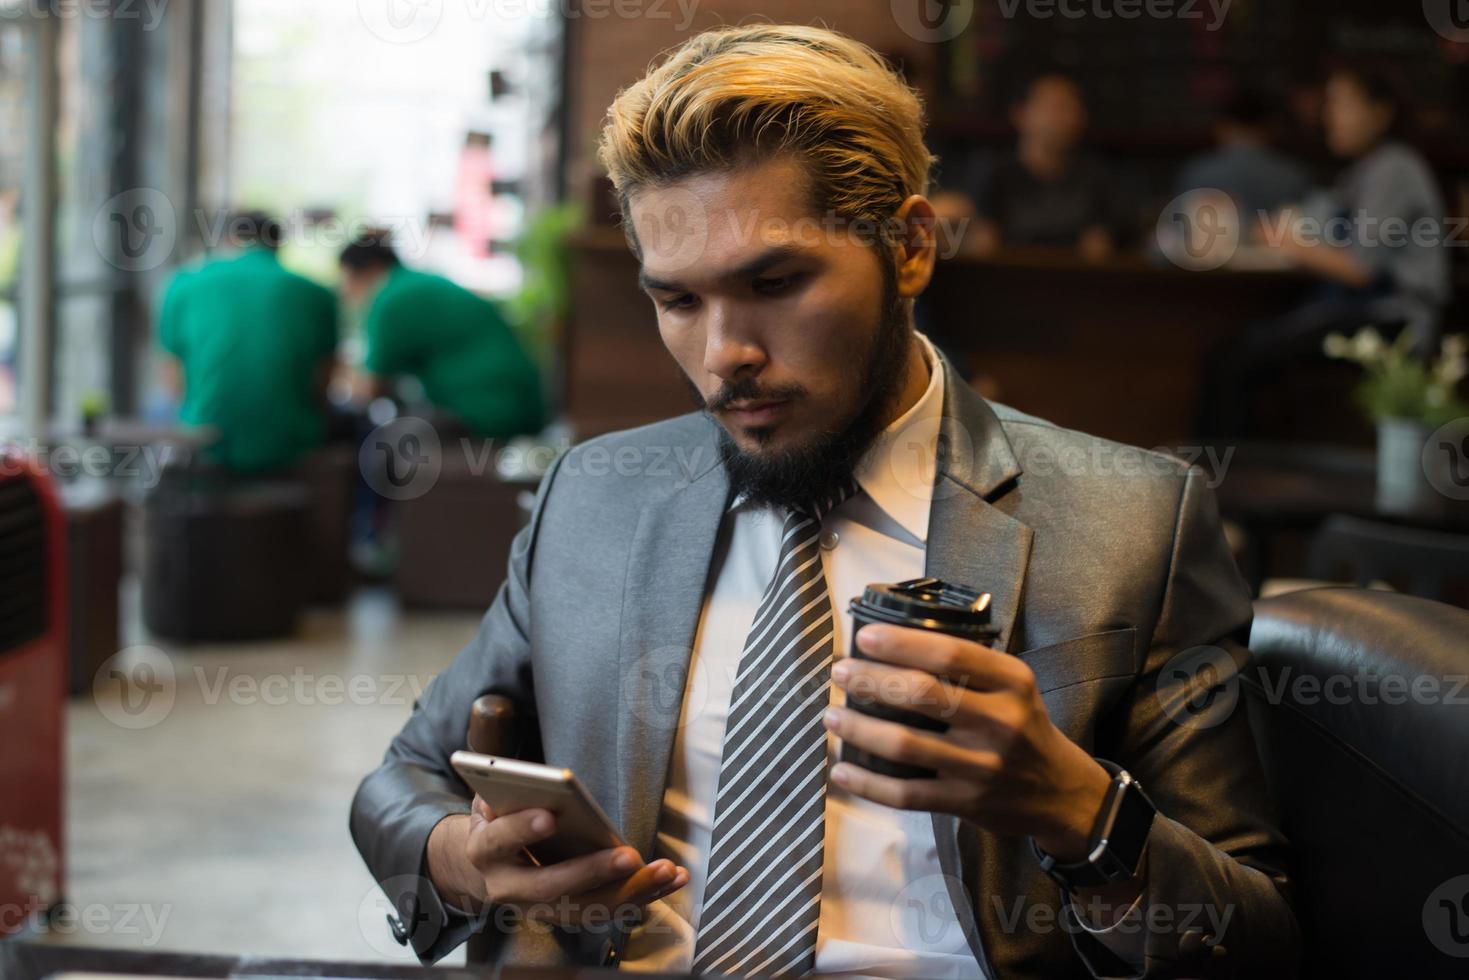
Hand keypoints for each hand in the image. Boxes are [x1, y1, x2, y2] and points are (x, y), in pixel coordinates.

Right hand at [427, 796, 688, 928]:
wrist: (486, 869)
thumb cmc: (498, 822)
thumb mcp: (492, 799)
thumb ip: (506, 789)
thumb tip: (532, 780)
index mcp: (485, 852)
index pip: (501, 841)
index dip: (522, 829)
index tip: (549, 816)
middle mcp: (509, 888)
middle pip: (550, 887)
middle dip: (592, 872)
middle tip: (628, 856)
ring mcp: (538, 908)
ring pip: (585, 908)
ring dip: (631, 891)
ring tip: (666, 870)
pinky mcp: (567, 915)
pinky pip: (606, 911)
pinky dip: (642, 896)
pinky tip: (670, 879)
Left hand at [823, 623, 1110, 861]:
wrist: (1062, 794)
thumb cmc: (1024, 727)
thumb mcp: (1014, 686)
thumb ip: (970, 667)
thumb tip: (896, 642)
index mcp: (1011, 682)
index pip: (950, 653)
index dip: (902, 643)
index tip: (864, 636)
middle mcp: (1000, 721)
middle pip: (921, 694)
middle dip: (870, 679)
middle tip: (839, 671)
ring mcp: (982, 766)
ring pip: (904, 744)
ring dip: (858, 728)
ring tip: (831, 715)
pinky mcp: (967, 803)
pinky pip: (905, 793)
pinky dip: (868, 783)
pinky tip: (842, 768)